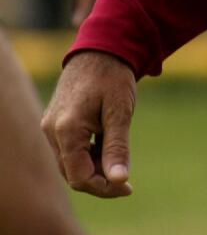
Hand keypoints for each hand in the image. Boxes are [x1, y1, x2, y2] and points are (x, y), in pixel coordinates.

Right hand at [41, 50, 136, 198]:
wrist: (100, 46)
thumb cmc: (113, 75)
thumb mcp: (120, 110)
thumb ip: (118, 146)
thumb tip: (120, 180)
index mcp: (67, 129)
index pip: (79, 176)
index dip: (103, 187)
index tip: (127, 188)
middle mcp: (52, 132)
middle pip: (73, 172)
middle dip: (99, 180)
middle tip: (126, 182)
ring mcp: (51, 127)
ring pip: (71, 162)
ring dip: (94, 168)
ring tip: (119, 162)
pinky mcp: (56, 123)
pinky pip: (70, 149)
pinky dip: (88, 155)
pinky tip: (107, 149)